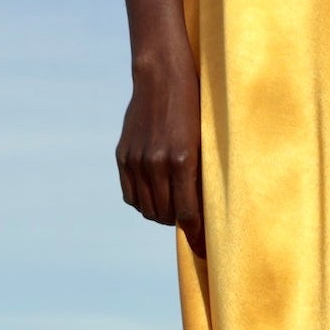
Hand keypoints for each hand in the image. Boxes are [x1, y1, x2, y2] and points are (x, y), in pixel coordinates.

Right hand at [116, 37, 204, 256]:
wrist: (162, 76)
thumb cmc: (195, 107)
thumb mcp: (206, 141)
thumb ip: (200, 175)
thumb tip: (203, 210)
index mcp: (182, 161)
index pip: (188, 214)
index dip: (198, 238)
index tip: (206, 253)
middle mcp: (156, 164)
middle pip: (166, 216)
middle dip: (180, 223)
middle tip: (192, 219)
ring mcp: (136, 160)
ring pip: (147, 209)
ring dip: (162, 214)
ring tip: (174, 206)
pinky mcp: (123, 156)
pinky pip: (131, 196)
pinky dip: (143, 202)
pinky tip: (155, 195)